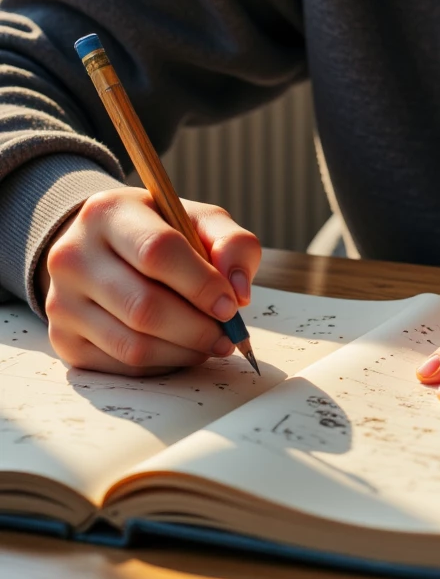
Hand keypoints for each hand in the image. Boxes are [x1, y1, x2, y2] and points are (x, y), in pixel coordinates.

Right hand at [38, 188, 260, 374]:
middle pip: (144, 307)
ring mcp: (61, 301)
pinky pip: (120, 366)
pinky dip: (161, 365)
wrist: (101, 248)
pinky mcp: (63, 339)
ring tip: (210, 343)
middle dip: (197, 328)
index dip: (201, 284)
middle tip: (228, 335)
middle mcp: (73, 255)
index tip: (232, 306)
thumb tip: (239, 291)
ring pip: (132, 345)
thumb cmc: (159, 232)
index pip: (157, 252)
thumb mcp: (196, 220)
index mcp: (108, 212)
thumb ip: (231, 243)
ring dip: (183, 351)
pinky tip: (180, 349)